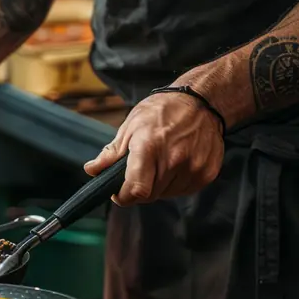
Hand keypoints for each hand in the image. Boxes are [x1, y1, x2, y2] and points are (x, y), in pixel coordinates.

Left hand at [84, 92, 223, 204]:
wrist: (201, 102)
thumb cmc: (163, 110)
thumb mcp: (131, 125)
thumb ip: (112, 153)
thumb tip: (92, 170)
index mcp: (149, 147)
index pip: (135, 190)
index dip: (123, 196)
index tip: (119, 191)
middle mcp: (173, 160)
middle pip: (149, 196)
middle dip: (139, 188)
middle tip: (141, 168)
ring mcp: (192, 168)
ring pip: (166, 194)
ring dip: (159, 185)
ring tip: (162, 160)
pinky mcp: (206, 173)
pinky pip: (184, 190)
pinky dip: (176, 182)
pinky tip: (178, 162)